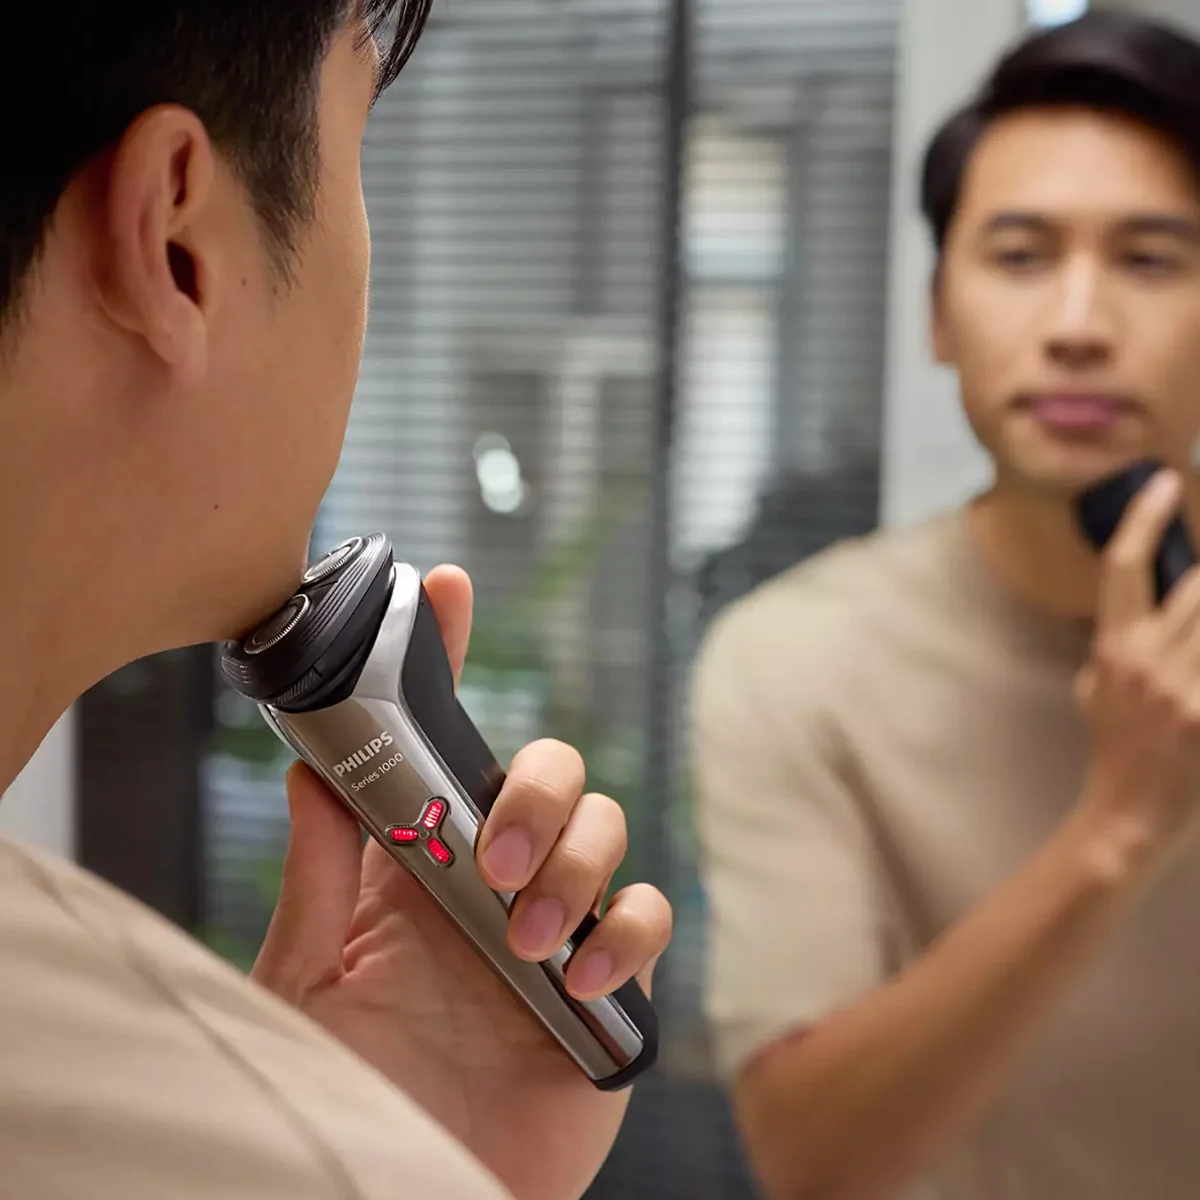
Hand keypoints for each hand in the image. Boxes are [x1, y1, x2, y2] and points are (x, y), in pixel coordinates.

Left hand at [249, 565, 670, 1199]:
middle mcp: (496, 879)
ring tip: (523, 932)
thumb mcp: (308, 979)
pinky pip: (650, 918)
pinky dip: (627, 927)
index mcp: (420, 861)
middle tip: (491, 856)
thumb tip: (313, 772)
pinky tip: (580, 969)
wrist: (404, 1186)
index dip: (448, 659)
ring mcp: (559, 924)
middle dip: (538, 789)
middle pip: (553, 770)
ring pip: (608, 827)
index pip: (441, 740)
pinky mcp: (610, 983)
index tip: (445, 589)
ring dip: (573, 861)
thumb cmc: (347, 1088)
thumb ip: (319, 879)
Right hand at [1075, 467, 1199, 867]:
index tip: (1166, 482)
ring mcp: (1184, 688)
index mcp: (1114, 648)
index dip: (1144, 521)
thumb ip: (1116, 646)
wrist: (1127, 814)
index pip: (1123, 569)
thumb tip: (1138, 610)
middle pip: (1197, 586)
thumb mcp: (1094, 689)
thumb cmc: (1113, 749)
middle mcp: (1149, 660)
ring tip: (1193, 639)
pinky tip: (1196, 664)